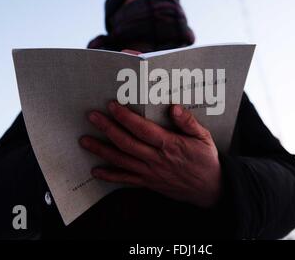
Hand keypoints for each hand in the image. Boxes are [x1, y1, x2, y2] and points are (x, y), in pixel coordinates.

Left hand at [79, 101, 221, 207]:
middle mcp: (156, 159)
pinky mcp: (148, 182)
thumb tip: (174, 107)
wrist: (209, 189)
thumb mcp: (204, 137)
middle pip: (126, 143)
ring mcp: (150, 172)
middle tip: (92, 116)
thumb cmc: (205, 160)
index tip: (111, 106)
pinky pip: (126, 179)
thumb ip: (188, 122)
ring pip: (121, 160)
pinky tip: (95, 171)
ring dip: (101, 150)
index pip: (142, 129)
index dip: (125, 117)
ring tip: (85, 140)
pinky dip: (110, 176)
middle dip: (107, 128)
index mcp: (170, 145)